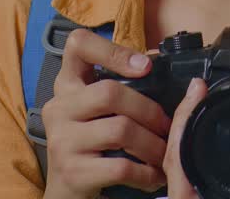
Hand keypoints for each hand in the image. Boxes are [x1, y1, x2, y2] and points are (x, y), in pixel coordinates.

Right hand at [41, 29, 172, 198]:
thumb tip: (170, 69)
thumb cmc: (92, 144)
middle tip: (167, 126)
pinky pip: (120, 167)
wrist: (67, 191)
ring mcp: (62, 141)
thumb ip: (123, 87)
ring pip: (120, 130)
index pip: (78, 45)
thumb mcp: (99, 110)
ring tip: (164, 153)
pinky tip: (154, 176)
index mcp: (68, 85)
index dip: (113, 50)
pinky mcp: (72, 172)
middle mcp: (59, 108)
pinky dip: (146, 173)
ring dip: (153, 144)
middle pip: (110, 92)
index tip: (145, 66)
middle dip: (149, 110)